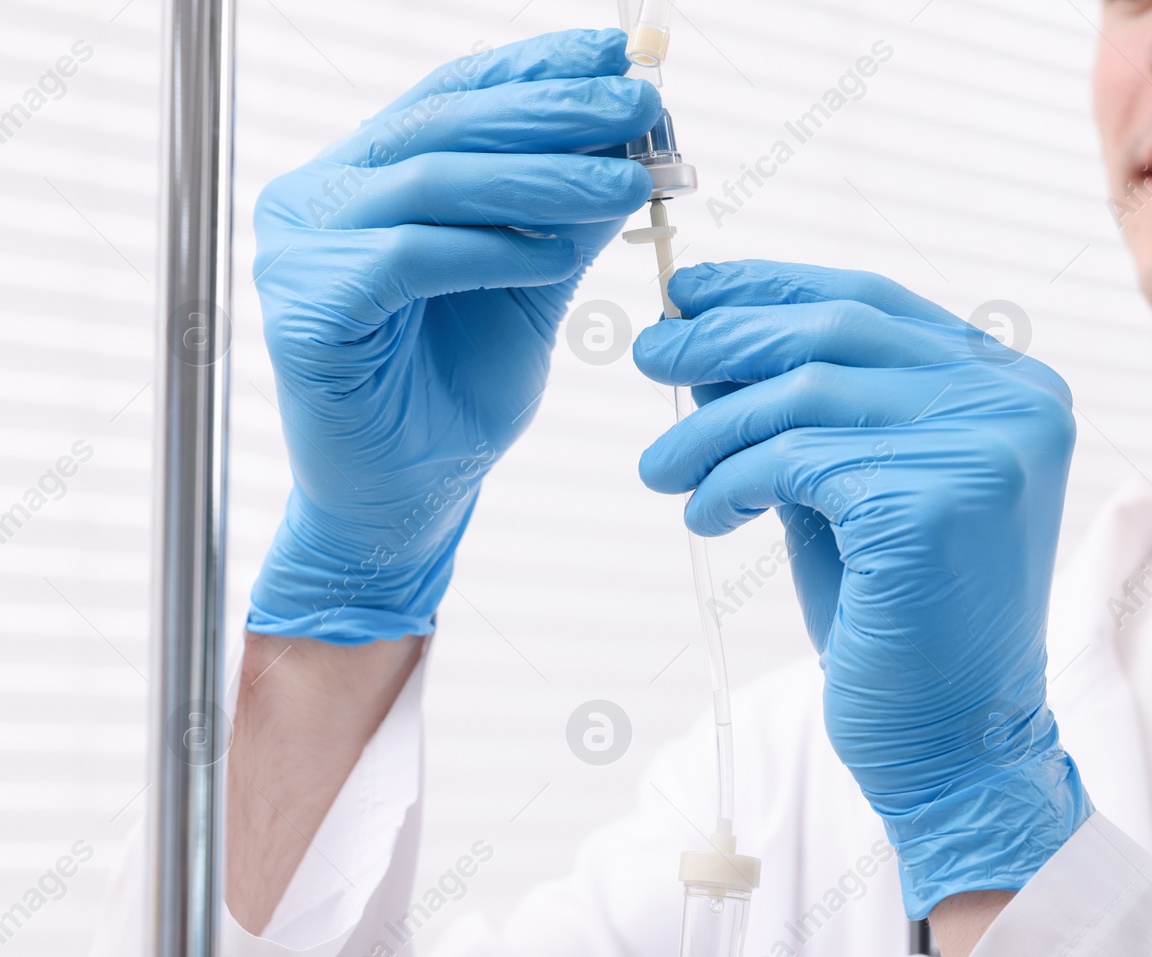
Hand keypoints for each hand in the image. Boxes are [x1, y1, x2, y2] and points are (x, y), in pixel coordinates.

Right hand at [248, 28, 659, 642]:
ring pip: (433, 182)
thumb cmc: (459, 390)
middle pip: (446, 126)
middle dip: (554, 110)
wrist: (409, 498)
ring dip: (542, 177)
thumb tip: (635, 138)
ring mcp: (300, 250)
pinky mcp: (305, 309)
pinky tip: (557, 254)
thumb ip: (567, 216)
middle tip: (640, 102)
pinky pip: (410, 259)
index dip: (533, 68)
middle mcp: (321, 197)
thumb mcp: (532, 286)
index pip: (453, 96)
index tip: (615, 51)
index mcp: (367, 177)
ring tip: (627, 178)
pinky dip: (490, 250)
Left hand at [635, 261, 1091, 917]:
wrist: (952, 742)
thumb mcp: (850, 489)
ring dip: (712, 426)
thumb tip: (710, 340)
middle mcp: (1016, 404)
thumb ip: (805, 415)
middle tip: (650, 354)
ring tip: (662, 466)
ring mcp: (986, 448)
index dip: (773, 288)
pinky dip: (730, 480)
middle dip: (727, 338)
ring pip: (805, 395)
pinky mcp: (935, 500)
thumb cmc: (900, 619)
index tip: (694, 294)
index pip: (872, 301)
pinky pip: (795, 461)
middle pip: (837, 332)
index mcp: (1010, 388)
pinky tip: (706, 514)